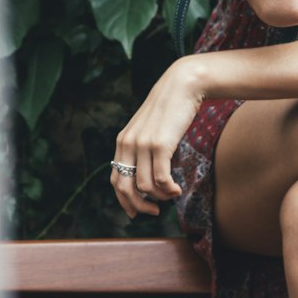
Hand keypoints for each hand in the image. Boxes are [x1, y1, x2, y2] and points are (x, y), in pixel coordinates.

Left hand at [111, 57, 205, 218]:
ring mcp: (142, 144)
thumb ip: (146, 149)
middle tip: (154, 211)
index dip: (124, 200)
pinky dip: (169, 190)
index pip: (115, 180)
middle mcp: (128, 143)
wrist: (182, 86)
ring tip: (172, 193)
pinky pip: (160, 179)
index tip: (136, 212)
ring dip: (159, 196)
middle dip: (138, 206)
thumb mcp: (151, 130)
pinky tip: (177, 189)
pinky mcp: (159, 144)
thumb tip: (152, 180)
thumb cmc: (171, 109)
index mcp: (123, 141)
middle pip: (125, 188)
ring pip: (145, 186)